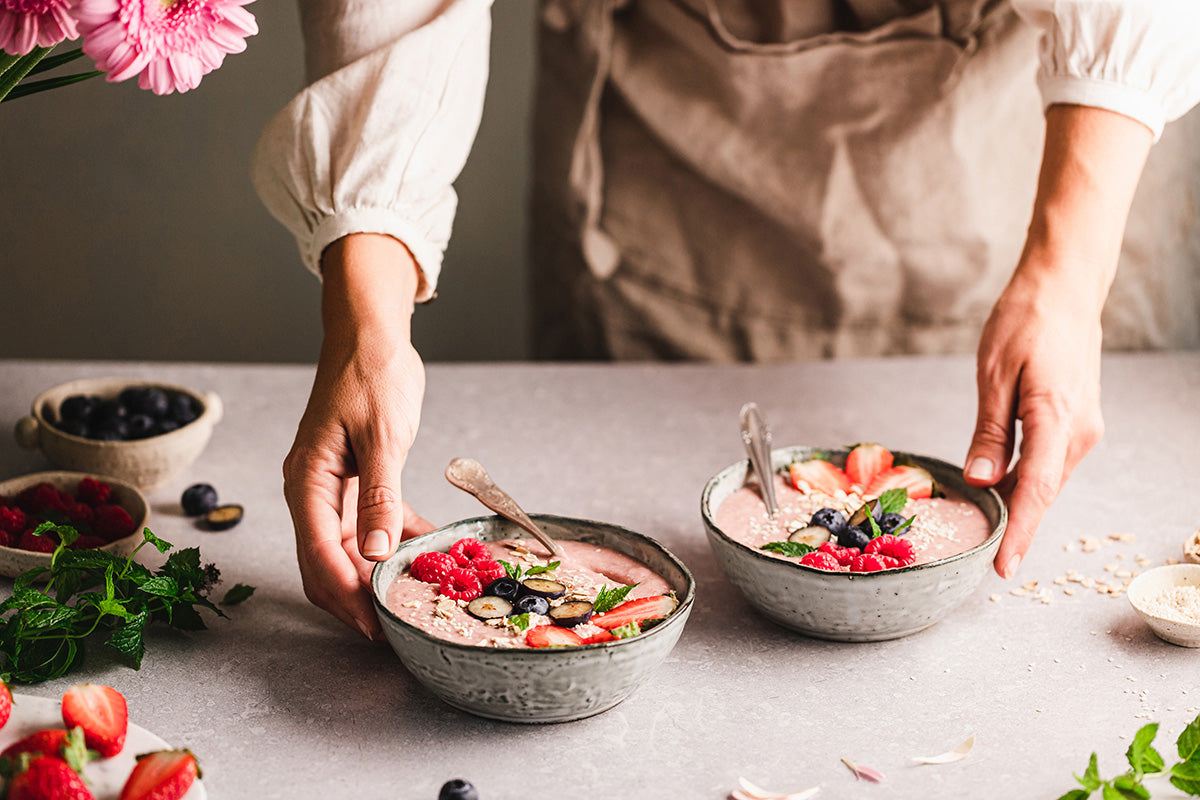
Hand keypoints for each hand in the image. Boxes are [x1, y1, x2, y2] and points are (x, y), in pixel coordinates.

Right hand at [283, 234, 435, 637]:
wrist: (370, 333)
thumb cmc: (371, 374)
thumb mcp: (382, 435)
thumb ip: (378, 496)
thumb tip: (376, 553)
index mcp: (307, 482)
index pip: (319, 556)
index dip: (347, 596)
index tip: (376, 626)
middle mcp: (312, 491)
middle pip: (327, 564)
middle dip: (357, 599)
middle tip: (396, 627)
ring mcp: (333, 488)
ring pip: (350, 550)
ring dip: (379, 574)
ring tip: (416, 597)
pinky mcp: (357, 480)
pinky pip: (373, 524)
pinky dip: (398, 540)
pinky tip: (430, 552)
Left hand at [967, 256, 1103, 578]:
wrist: (1065, 285)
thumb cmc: (1026, 319)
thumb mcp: (994, 373)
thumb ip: (990, 431)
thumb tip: (982, 481)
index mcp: (1057, 419)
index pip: (1036, 490)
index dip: (1019, 533)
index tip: (1003, 568)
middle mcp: (1079, 431)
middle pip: (1042, 492)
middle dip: (1016, 527)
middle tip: (983, 558)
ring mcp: (1083, 427)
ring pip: (1046, 478)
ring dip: (1020, 504)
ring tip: (989, 533)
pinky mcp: (1077, 421)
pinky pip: (1049, 461)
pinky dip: (1027, 480)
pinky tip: (1003, 492)